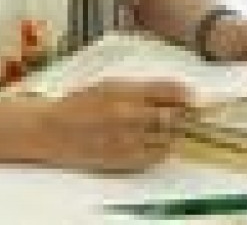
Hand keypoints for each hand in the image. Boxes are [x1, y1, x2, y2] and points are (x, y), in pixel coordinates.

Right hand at [36, 80, 194, 172]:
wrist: (53, 130)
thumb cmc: (79, 103)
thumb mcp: (108, 85)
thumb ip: (140, 89)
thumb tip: (175, 93)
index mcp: (125, 90)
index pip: (170, 91)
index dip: (186, 95)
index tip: (193, 99)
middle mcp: (130, 114)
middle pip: (173, 115)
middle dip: (180, 114)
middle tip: (179, 114)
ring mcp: (129, 139)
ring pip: (169, 137)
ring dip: (171, 132)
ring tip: (160, 127)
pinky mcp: (126, 159)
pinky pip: (157, 155)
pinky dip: (161, 148)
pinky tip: (152, 142)